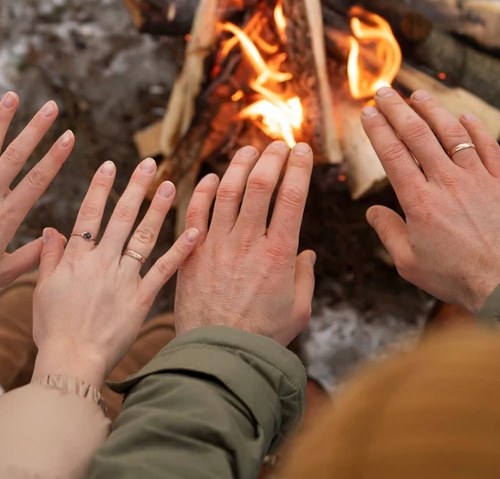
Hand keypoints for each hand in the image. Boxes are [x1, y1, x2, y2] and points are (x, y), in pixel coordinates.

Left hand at [0, 93, 73, 306]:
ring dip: (1, 120)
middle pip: (15, 156)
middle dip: (36, 129)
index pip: (36, 181)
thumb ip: (32, 256)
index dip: (55, 156)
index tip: (69, 136)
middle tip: (53, 106)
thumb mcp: (2, 275)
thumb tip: (56, 239)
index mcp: (4, 217)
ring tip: (13, 96)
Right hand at [31, 159, 198, 388]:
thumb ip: (50, 257)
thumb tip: (51, 228)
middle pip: (121, 217)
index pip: (89, 214)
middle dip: (135, 187)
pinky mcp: (141, 300)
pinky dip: (180, 250)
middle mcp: (101, 263)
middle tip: (149, 163)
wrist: (71, 361)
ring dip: (158, 209)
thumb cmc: (52, 330)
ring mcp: (123, 279)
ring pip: (144, 236)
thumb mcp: (42, 290)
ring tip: (169, 185)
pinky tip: (195, 230)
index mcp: (76, 259)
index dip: (100, 187)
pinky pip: (164, 270)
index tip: (109, 164)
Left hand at [177, 141, 316, 345]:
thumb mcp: (298, 310)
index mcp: (279, 254)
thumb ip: (304, 278)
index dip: (298, 168)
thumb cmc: (262, 337)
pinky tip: (211, 178)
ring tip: (249, 151)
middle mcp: (248, 243)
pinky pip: (194, 212)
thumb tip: (307, 254)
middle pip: (261, 185)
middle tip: (278, 145)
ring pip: (227, 192)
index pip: (292, 197)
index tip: (302, 150)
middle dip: (272, 158)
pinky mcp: (192, 253)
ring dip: (239, 166)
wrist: (218, 354)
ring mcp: (216, 245)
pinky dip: (202, 191)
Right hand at [360, 87, 499, 311]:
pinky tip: (464, 116)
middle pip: (417, 135)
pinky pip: (488, 148)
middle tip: (384, 91)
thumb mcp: (409, 262)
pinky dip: (476, 129)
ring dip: (433, 110)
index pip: (393, 154)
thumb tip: (373, 212)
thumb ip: (388, 232)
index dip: (378, 130)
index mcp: (419, 202)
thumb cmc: (455, 277)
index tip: (368, 112)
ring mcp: (477, 180)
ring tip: (419, 95)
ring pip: (452, 134)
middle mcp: (447, 183)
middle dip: (397, 109)